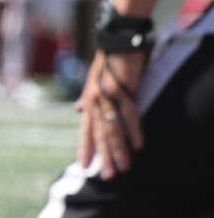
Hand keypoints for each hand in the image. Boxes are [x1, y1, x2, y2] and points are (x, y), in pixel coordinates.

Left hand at [76, 50, 145, 179]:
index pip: (85, 129)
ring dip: (119, 150)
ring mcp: (108, 96)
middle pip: (99, 134)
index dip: (85, 147)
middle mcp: (94, 100)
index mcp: (88, 99)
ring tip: (124, 167)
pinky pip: (130, 115)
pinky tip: (139, 146)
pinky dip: (134, 131)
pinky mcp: (123, 90)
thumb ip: (86, 98)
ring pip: (113, 129)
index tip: (84, 165)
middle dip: (103, 156)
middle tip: (107, 176)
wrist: (117, 41)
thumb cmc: (107, 61)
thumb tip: (78, 111)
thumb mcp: (92, 81)